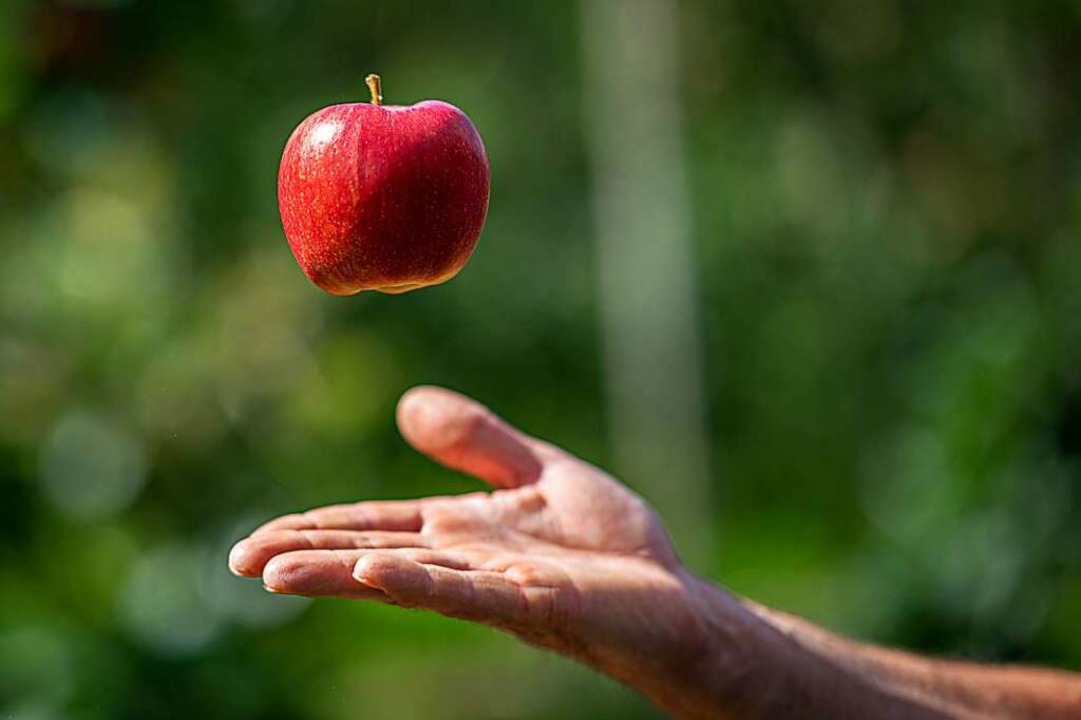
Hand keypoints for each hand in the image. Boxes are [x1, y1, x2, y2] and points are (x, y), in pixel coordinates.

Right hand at [229, 386, 713, 673]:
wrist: (675, 597)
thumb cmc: (611, 544)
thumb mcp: (540, 471)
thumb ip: (479, 441)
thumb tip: (406, 404)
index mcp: (460, 531)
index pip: (373, 527)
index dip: (316, 529)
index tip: (257, 540)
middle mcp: (465, 561)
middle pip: (370, 552)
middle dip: (307, 556)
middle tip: (239, 562)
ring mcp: (495, 585)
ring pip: (403, 576)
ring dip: (338, 573)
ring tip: (273, 572)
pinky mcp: (535, 602)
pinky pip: (467, 592)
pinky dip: (418, 582)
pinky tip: (372, 574)